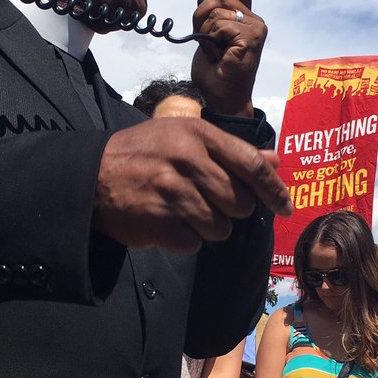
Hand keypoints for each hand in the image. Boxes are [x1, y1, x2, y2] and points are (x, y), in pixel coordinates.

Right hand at [94, 117, 291, 252]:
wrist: (91, 176)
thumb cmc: (144, 152)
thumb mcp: (184, 136)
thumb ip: (232, 149)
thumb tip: (275, 160)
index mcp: (198, 134)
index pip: (251, 163)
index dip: (275, 189)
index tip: (286, 208)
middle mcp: (187, 160)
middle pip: (240, 203)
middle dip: (233, 210)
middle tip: (211, 202)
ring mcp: (172, 193)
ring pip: (220, 228)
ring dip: (209, 227)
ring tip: (186, 212)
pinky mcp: (159, 223)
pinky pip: (194, 243)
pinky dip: (186, 239)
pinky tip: (169, 222)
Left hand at [191, 0, 265, 116]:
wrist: (222, 97)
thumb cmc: (216, 70)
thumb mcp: (209, 34)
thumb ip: (212, 14)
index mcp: (246, 18)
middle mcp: (255, 20)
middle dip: (201, 14)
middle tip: (205, 38)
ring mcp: (256, 29)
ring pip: (216, 12)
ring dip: (205, 32)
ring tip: (214, 51)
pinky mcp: (251, 38)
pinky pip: (220, 26)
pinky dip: (211, 41)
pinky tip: (218, 56)